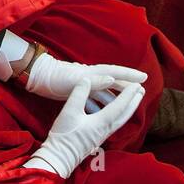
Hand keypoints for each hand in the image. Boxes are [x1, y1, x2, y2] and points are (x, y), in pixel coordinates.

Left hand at [23, 54, 148, 111]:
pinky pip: (94, 98)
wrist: (40, 78)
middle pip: (113, 81)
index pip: (115, 72)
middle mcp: (91, 76)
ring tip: (127, 103)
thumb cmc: (56, 79)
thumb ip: (93, 81)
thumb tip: (112, 79)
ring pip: (105, 91)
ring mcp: (84, 83)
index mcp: (92, 73)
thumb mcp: (74, 80)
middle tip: (142, 89)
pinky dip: (100, 103)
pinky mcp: (78, 90)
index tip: (143, 77)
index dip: (129, 75)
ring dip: (115, 96)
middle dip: (126, 85)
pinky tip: (103, 111)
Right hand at [24, 79, 144, 178]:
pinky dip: (119, 114)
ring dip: (128, 108)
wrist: (60, 157)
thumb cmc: (64, 136)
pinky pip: (114, 123)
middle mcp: (106, 129)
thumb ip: (79, 94)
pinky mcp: (97, 137)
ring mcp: (102, 135)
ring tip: (132, 100)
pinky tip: (115, 112)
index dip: (128, 94)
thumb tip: (86, 79)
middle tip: (141, 90)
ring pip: (121, 119)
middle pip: (125, 115)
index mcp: (101, 122)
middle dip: (134, 102)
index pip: (119, 106)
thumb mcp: (69, 112)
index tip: (137, 85)